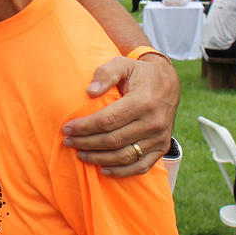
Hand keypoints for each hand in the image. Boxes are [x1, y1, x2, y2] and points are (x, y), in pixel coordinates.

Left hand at [61, 54, 178, 176]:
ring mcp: (159, 137)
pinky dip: (122, 172)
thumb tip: (90, 92)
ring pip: (124, 156)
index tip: (67, 128)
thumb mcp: (123, 64)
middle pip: (113, 140)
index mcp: (142, 102)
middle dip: (87, 143)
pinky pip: (141, 166)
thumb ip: (106, 74)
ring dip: (99, 159)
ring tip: (80, 154)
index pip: (107, 121)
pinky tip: (104, 170)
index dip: (85, 127)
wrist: (168, 83)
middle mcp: (153, 122)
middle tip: (68, 142)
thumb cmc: (139, 73)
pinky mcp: (162, 147)